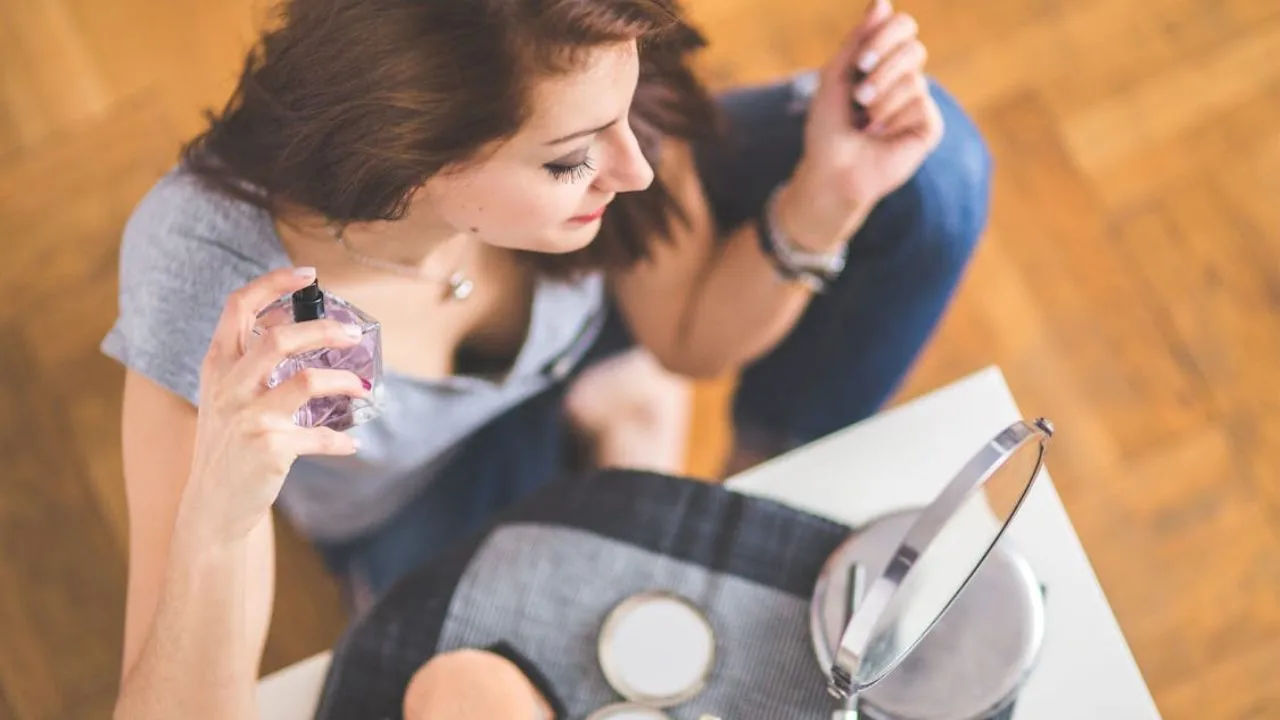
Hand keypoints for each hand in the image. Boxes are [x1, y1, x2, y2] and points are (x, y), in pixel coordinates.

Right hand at [177, 267, 367, 546]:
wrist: (213, 505)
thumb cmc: (228, 444)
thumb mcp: (225, 396)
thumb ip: (250, 363)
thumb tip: (300, 327)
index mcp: (218, 366)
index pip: (239, 307)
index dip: (273, 283)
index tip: (307, 275)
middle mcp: (229, 386)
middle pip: (280, 338)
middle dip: (323, 329)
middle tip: (353, 333)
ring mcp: (249, 418)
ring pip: (307, 381)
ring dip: (343, 380)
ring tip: (362, 387)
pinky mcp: (270, 449)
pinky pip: (319, 436)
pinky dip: (340, 440)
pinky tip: (351, 444)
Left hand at [782, 0, 943, 249]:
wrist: (832, 171)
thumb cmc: (829, 127)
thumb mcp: (836, 76)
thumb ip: (858, 40)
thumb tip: (882, 0)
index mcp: (883, 61)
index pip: (902, 26)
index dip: (886, 34)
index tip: (861, 60)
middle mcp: (905, 77)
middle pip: (913, 47)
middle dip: (882, 69)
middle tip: (859, 95)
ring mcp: (919, 101)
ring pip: (913, 78)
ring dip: (881, 100)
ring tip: (865, 123)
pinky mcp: (929, 126)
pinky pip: (920, 104)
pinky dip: (893, 119)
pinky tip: (882, 135)